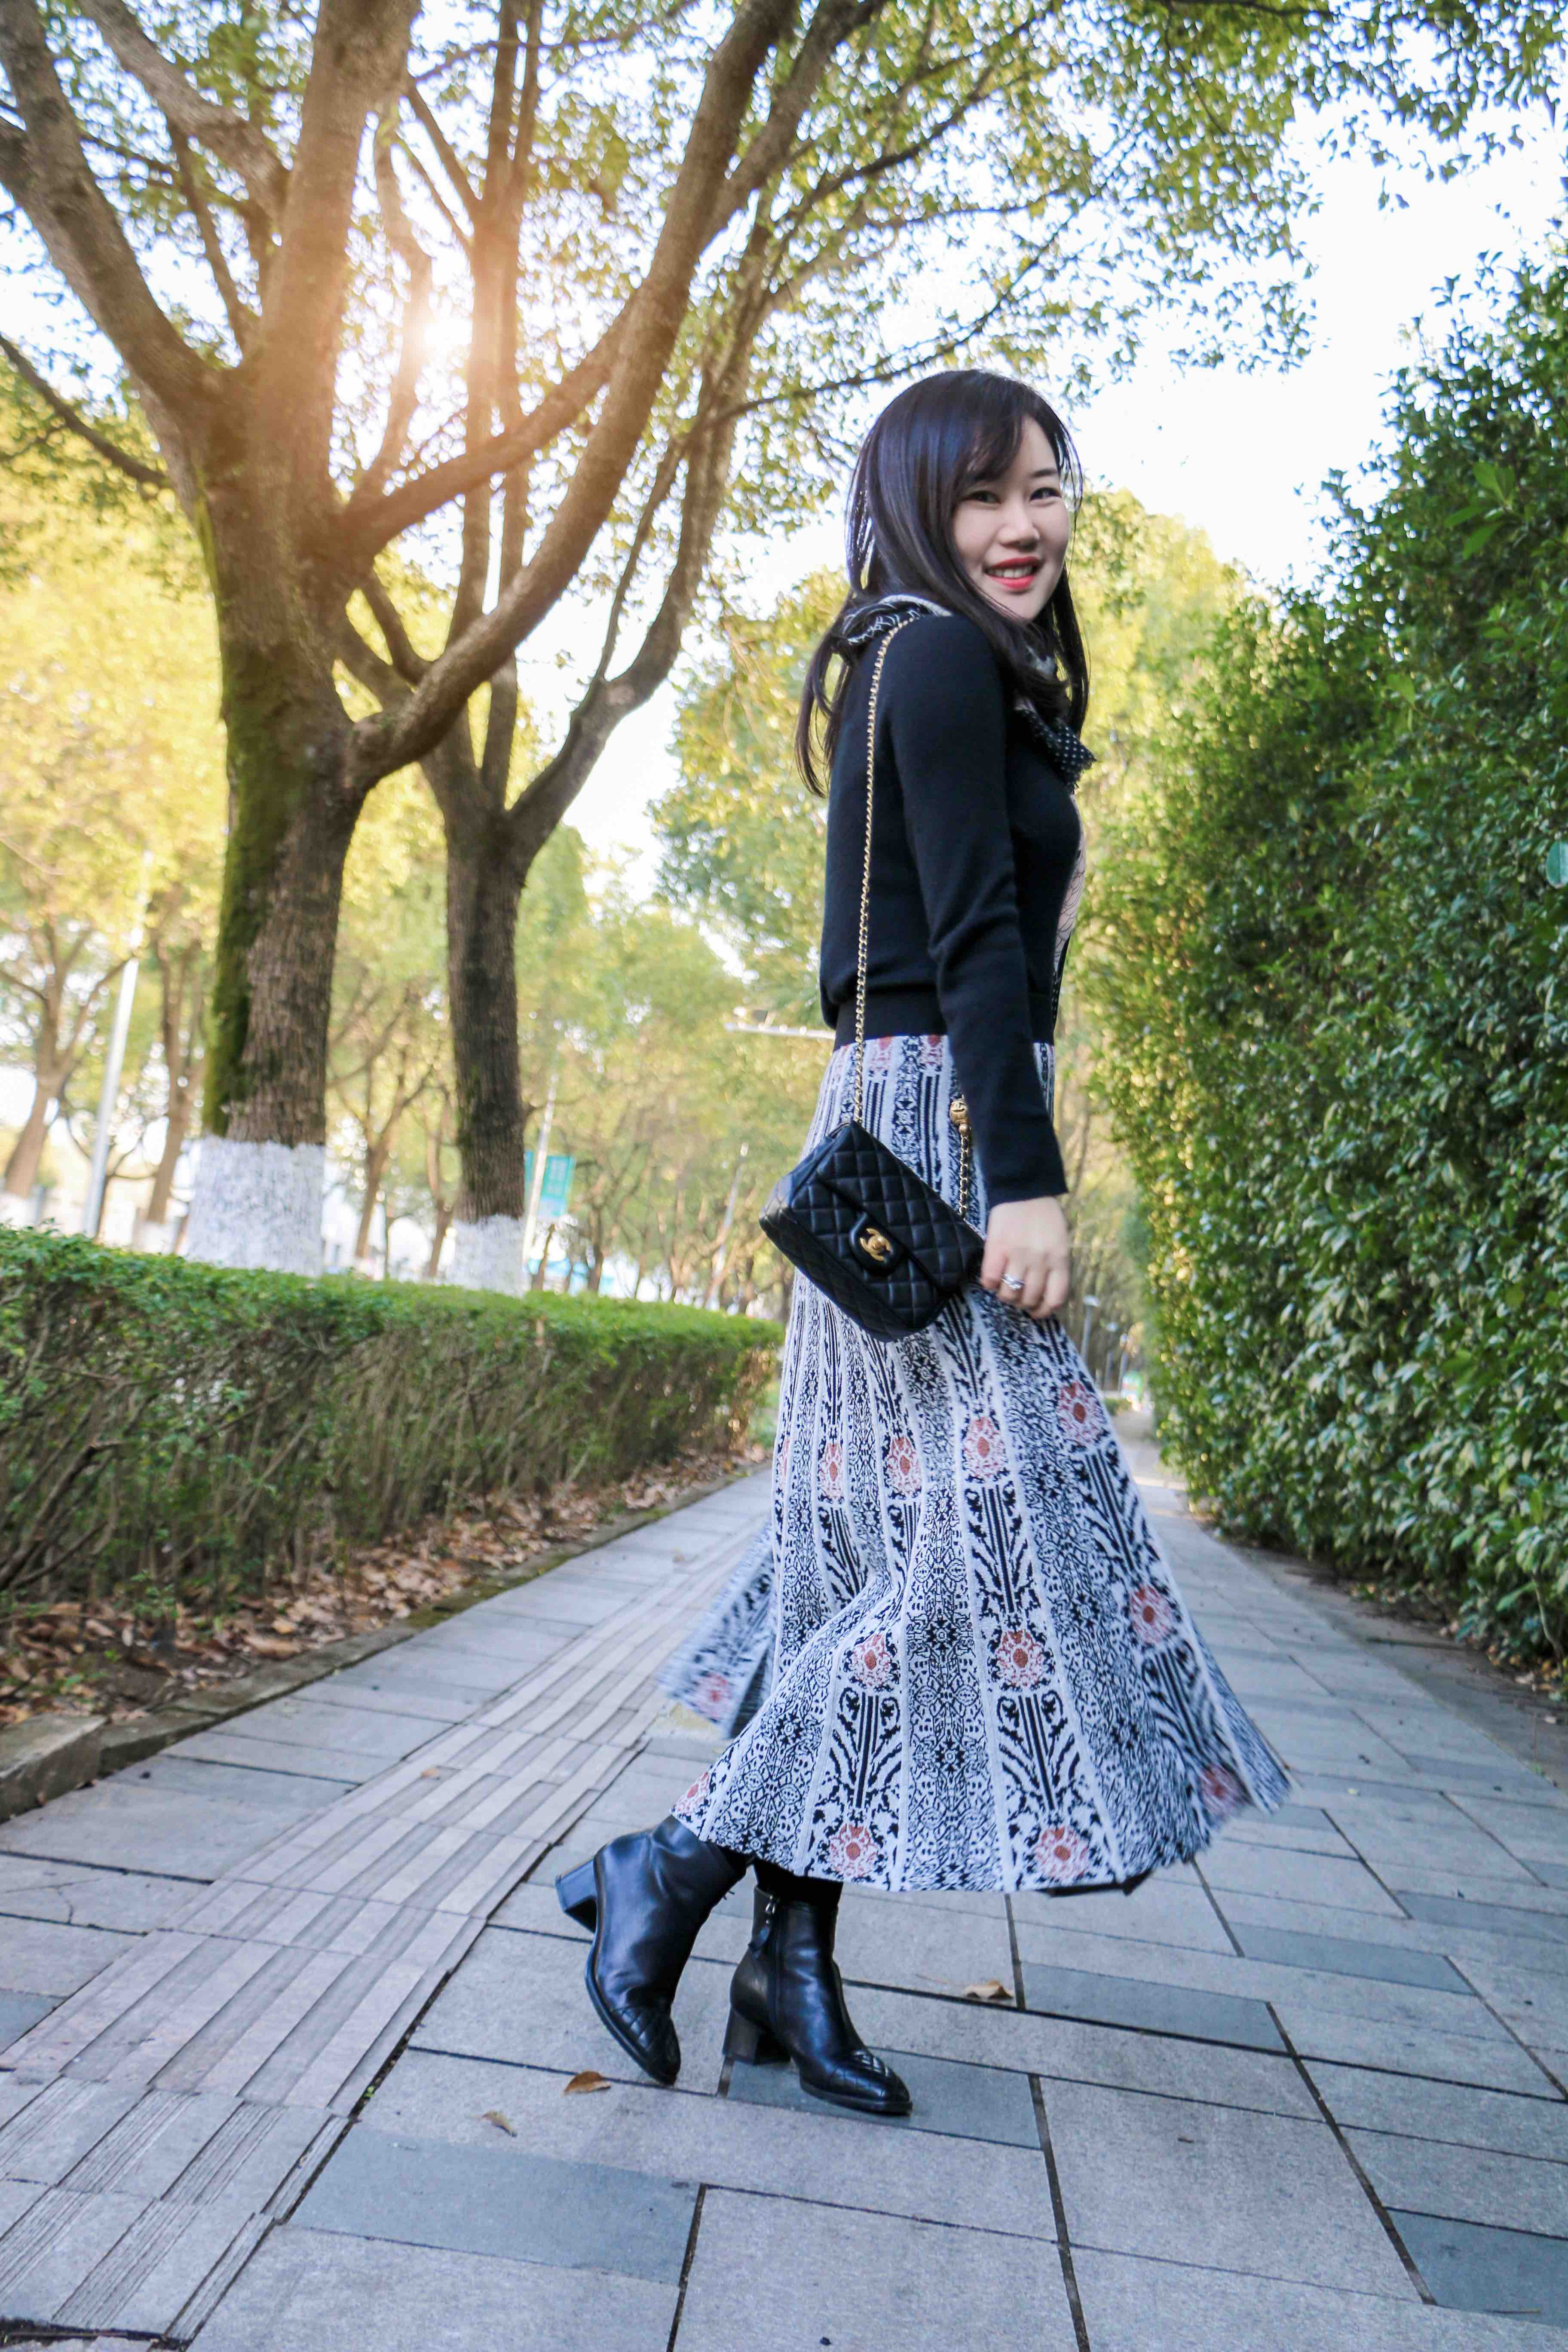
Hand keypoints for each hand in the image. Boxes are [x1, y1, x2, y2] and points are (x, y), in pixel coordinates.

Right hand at [981, 1195, 1069, 1321]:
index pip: (1055, 1298)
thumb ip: (1056, 1266)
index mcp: (1060, 1259)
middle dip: (1022, 1303)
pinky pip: (990, 1279)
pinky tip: (992, 1276)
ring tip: (1004, 1287)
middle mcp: (1041, 1261)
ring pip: (1009, 1293)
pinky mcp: (997, 1248)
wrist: (1024, 1189)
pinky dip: (989, 1283)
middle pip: (1030, 1298)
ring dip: (1005, 1295)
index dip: (1044, 1311)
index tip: (1036, 1311)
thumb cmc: (1044, 1216)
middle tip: (1017, 1296)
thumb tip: (1045, 1293)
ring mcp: (1018, 1255)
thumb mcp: (1061, 1242)